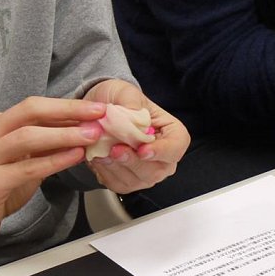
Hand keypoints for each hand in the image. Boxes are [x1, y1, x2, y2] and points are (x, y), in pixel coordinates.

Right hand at [0, 96, 107, 247]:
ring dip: (63, 135)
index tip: (94, 107)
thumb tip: (81, 127)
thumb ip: (43, 141)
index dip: (64, 105)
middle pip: (28, 112)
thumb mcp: (19, 157)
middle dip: (66, 111)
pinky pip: (27, 168)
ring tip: (90, 136)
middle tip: (96, 114)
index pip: (32, 106)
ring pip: (26, 137)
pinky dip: (54, 161)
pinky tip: (73, 157)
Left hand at [82, 79, 189, 194]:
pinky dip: (106, 173)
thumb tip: (133, 116)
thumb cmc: (119, 100)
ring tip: (101, 152)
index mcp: (171, 132)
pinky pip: (118, 184)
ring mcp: (146, 172)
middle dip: (133, 162)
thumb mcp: (124, 92)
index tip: (143, 149)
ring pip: (136, 180)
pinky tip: (98, 158)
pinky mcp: (127, 181)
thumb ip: (131, 102)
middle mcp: (163, 157)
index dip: (162, 151)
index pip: (176, 146)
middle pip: (157, 169)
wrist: (98, 111)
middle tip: (116, 149)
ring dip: (116, 167)